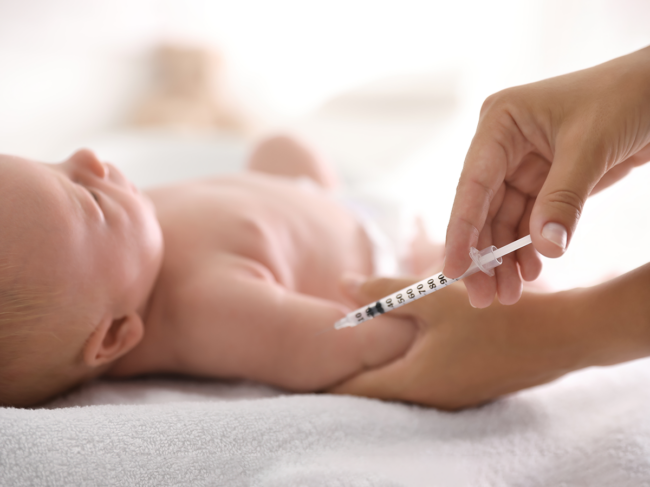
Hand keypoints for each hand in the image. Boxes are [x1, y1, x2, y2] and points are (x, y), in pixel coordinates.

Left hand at [329, 276, 591, 409]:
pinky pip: (420, 381)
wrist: (560, 336)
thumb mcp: (433, 297)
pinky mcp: (463, 389)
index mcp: (413, 384)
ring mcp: (448, 399)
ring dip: (377, 365)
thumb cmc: (493, 315)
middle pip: (371, 391)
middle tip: (327, 343)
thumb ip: (383, 293)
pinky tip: (401, 340)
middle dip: (348, 369)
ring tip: (356, 339)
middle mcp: (427, 401)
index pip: (351, 390)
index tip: (306, 357)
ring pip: (396, 386)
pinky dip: (403, 363)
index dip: (326, 374)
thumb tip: (341, 284)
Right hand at [444, 46, 649, 306]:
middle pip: (483, 209)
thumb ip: (563, 199)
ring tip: (510, 294)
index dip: (461, 231)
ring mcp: (522, 166)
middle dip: (484, 254)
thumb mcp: (591, 147)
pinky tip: (532, 270)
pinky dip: (530, 247)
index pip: (473, 185)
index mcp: (500, 123)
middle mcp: (503, 146)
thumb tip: (544, 249)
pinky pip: (530, 221)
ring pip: (504, 221)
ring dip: (506, 257)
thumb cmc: (625, 97)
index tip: (454, 270)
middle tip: (484, 296)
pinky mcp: (544, 182)